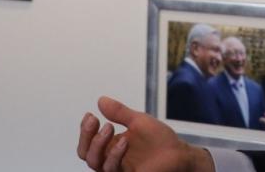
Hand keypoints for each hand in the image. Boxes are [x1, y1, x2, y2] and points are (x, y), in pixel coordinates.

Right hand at [77, 96, 213, 171]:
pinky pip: (112, 170)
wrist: (179, 153)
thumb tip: (101, 100)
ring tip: (109, 128)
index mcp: (111, 146)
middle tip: (96, 122)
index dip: (85, 130)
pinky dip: (115, 155)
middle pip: (85, 154)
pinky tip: (123, 142)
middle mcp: (111, 159)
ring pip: (95, 163)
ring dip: (99, 144)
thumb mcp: (138, 121)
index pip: (88, 142)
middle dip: (87, 137)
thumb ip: (120, 113)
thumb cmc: (160, 140)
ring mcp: (118, 170)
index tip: (90, 115)